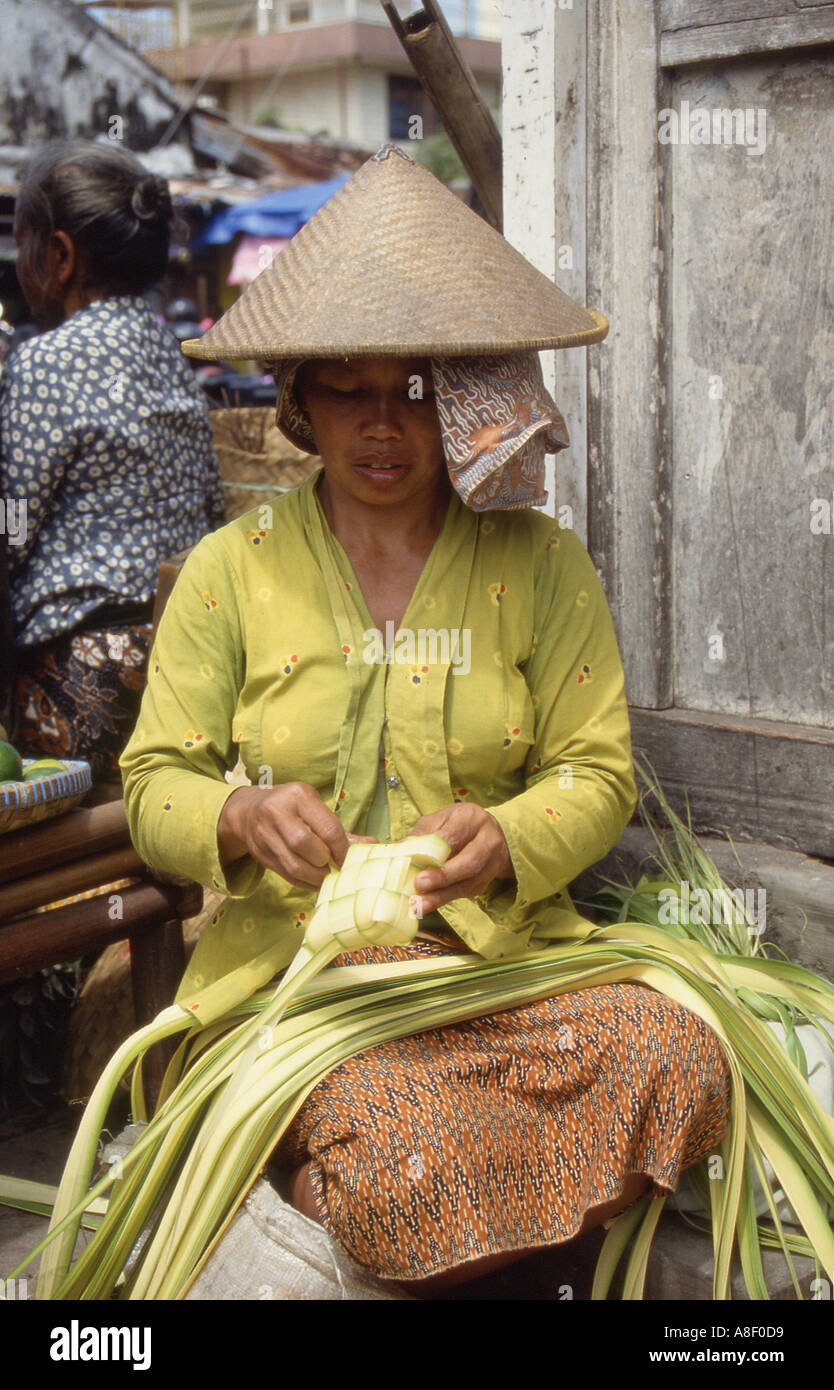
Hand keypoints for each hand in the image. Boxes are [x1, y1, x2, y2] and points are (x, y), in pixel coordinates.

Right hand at [217, 782, 353, 890]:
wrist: (248, 811)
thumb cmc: (292, 807)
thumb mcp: (314, 807)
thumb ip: (341, 830)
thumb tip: (373, 846)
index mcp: (298, 796)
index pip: (327, 828)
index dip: (341, 849)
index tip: (347, 859)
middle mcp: (277, 812)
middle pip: (306, 845)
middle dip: (324, 861)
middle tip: (333, 866)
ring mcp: (265, 834)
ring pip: (294, 865)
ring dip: (315, 877)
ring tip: (325, 876)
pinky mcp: (260, 854)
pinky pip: (286, 874)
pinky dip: (304, 882)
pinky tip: (313, 881)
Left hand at [407, 803, 513, 913]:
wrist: (489, 835)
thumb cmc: (458, 825)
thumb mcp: (439, 820)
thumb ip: (422, 834)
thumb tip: (399, 851)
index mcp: (472, 818)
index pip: (454, 836)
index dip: (435, 851)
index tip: (416, 862)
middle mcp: (488, 840)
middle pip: (468, 862)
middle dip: (443, 876)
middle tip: (419, 884)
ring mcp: (491, 863)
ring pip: (467, 883)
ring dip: (441, 896)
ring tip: (419, 904)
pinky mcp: (485, 881)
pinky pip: (465, 892)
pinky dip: (443, 899)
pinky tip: (427, 904)